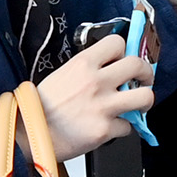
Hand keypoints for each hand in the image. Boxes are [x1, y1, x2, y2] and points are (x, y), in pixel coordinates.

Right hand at [36, 34, 153, 161]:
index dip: (124, 52)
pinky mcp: (105, 129)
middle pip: (138, 65)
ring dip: (146, 100)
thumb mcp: (62, 75)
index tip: (124, 60)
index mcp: (83, 64)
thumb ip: (86, 70)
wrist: (29, 133)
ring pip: (145, 96)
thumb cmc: (41, 106)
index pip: (117, 43)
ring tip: (140, 104)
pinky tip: (113, 127)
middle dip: (146, 73)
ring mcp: (103, 106)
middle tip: (144, 80)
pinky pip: (128, 126)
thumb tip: (109, 71)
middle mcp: (96, 81)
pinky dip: (123, 128)